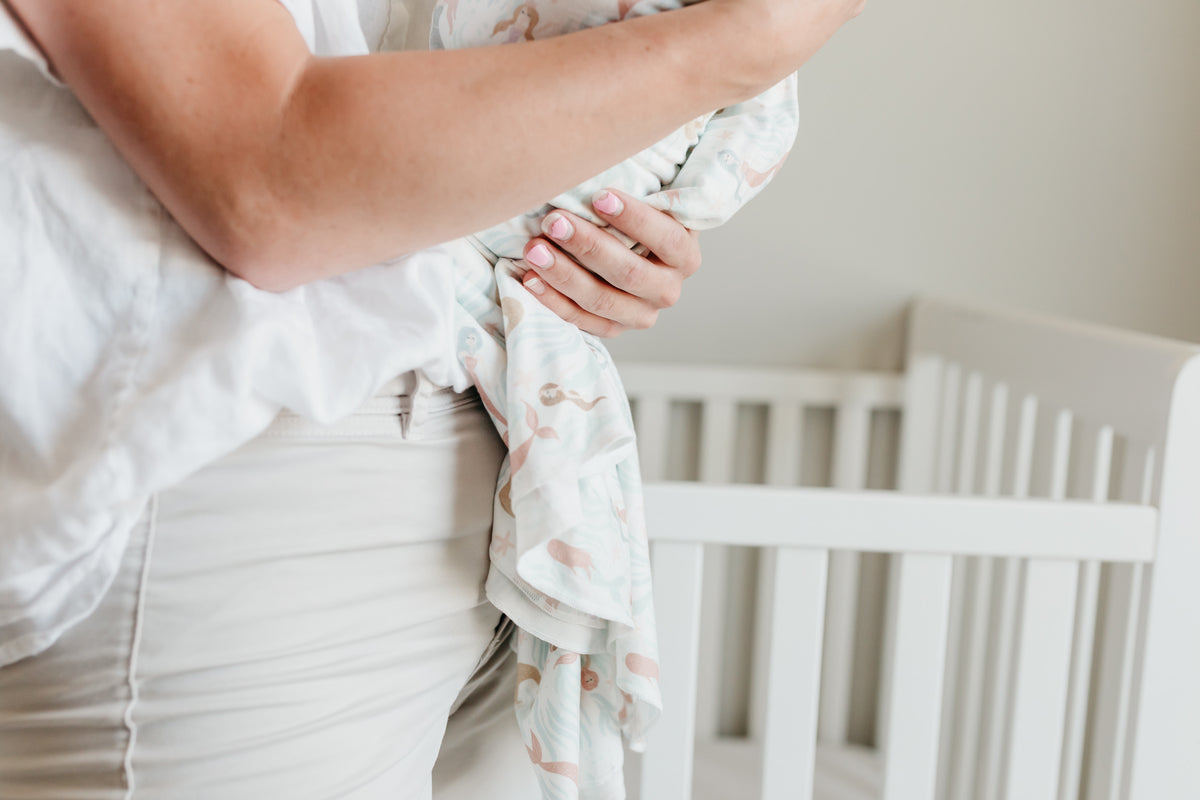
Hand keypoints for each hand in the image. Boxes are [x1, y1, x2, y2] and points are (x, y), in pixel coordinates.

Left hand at [519, 189, 700, 337]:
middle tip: (552, 221)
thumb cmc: (629, 216)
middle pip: (629, 273)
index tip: (598, 196)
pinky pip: (581, 320)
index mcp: (684, 255)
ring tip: (533, 249)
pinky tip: (530, 279)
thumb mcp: (650, 198)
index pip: (666, 238)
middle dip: (588, 246)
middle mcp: (667, 289)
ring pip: (601, 299)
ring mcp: (640, 314)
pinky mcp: (612, 329)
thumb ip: (645, 183)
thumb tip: (614, 141)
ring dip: (563, 274)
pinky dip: (553, 301)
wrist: (627, 255)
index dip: (634, 218)